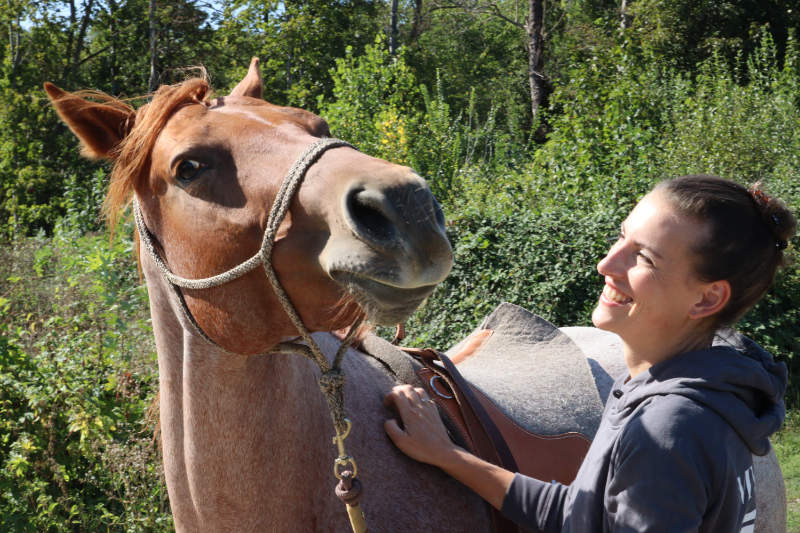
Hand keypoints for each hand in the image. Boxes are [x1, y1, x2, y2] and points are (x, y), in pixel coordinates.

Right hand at [383, 383, 514, 509]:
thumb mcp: (403, 443)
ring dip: (409, 393)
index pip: (398, 393)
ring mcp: (430, 409)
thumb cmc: (425, 451)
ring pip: (418, 391)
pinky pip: (426, 399)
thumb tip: (387, 421)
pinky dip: (419, 399)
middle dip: (397, 391)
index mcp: (411, 412)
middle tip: (391, 402)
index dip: (389, 395)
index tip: (385, 405)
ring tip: (403, 403)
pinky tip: (418, 409)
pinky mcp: (436, 414)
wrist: (447, 455)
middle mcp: (421, 406)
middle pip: (407, 388)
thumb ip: (392, 430)